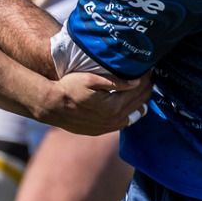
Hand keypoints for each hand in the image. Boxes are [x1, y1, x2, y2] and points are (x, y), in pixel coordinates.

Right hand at [38, 71, 152, 134]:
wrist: (51, 106)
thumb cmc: (68, 88)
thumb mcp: (90, 79)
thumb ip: (115, 81)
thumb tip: (136, 82)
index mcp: (113, 106)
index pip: (136, 91)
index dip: (145, 79)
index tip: (149, 70)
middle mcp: (113, 120)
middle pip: (138, 104)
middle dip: (146, 90)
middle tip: (150, 79)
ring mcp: (107, 127)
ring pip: (132, 116)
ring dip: (139, 103)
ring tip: (143, 92)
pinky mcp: (100, 130)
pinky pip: (122, 123)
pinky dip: (129, 113)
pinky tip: (129, 106)